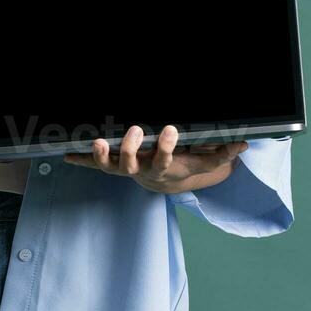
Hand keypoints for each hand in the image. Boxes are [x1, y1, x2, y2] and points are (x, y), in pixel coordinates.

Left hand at [63, 125, 248, 194]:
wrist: (162, 181)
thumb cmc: (183, 166)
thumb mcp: (204, 161)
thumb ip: (222, 153)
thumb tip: (244, 144)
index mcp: (162, 168)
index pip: (164, 159)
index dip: (166, 146)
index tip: (169, 129)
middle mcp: (139, 170)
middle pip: (130, 164)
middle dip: (129, 147)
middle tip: (134, 129)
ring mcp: (122, 169)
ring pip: (108, 166)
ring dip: (99, 155)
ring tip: (96, 140)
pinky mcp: (110, 166)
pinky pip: (92, 164)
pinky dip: (80, 160)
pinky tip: (66, 154)